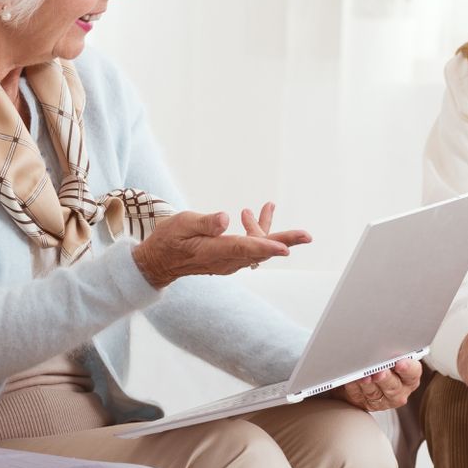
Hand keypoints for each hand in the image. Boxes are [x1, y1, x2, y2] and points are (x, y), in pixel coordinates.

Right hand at [132, 207, 311, 289]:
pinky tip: (253, 213)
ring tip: (269, 205)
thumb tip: (225, 219)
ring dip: (268, 228)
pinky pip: (250, 246)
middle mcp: (226, 260)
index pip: (244, 249)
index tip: (286, 248)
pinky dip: (256, 230)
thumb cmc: (169, 240)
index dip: (266, 246)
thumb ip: (204, 223)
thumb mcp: (181, 224)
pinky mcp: (229, 258)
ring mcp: (229, 261)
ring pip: (257, 247)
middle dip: (285, 241)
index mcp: (214, 251)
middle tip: (307, 235)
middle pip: (260, 251)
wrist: (160, 262)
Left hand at [331, 358, 421, 411]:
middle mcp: (398, 390)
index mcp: (409, 377)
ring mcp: (382, 399)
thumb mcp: (391, 355)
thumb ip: (391, 352)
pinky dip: (354, 386)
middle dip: (385, 378)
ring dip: (367, 383)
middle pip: (393, 386)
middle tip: (380, 371)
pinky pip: (358, 395)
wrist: (364, 378)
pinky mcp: (365, 403)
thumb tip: (385, 341)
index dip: (408, 368)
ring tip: (363, 376)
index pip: (413, 373)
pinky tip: (351, 380)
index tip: (400, 363)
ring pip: (374, 392)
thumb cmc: (381, 362)